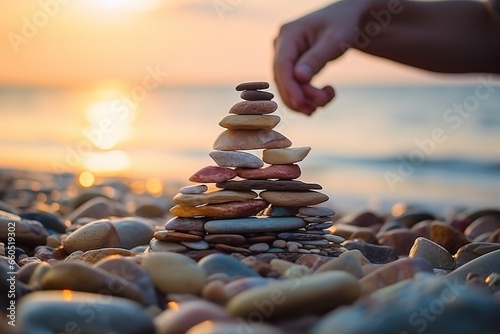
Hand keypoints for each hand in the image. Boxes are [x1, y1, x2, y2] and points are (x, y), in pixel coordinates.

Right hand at [273, 0, 364, 114]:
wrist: (348, 20)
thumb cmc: (342, 24)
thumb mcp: (334, 40)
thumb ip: (316, 58)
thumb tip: (299, 77)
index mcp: (288, 34)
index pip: (282, 65)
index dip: (289, 86)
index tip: (300, 103)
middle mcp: (282, 46)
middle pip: (284, 79)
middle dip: (301, 95)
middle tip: (323, 103)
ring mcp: (286, 57)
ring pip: (288, 87)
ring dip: (306, 99)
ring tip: (327, 98)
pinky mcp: (293, 67)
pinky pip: (296, 87)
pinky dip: (310, 96)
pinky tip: (326, 95)